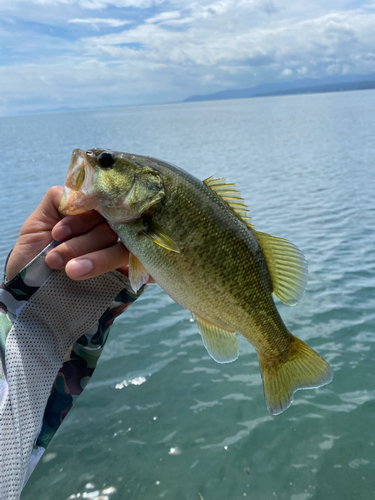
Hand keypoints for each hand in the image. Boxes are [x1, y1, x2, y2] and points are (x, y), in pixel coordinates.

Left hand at [6, 186, 138, 281]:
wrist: (28, 297)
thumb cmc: (33, 259)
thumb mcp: (39, 224)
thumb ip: (61, 200)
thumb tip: (86, 192)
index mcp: (91, 216)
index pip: (103, 205)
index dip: (82, 218)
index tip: (57, 233)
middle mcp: (109, 233)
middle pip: (114, 227)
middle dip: (83, 242)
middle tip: (55, 258)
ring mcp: (120, 257)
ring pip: (123, 249)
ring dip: (97, 259)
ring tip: (70, 272)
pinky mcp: (127, 280)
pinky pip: (145, 272)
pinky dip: (143, 272)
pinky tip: (128, 275)